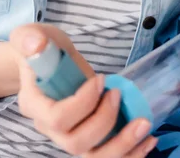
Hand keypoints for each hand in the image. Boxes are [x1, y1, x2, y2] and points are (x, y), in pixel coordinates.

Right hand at [10, 24, 157, 156]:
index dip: (83, 103)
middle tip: (118, 94)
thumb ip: (30, 38)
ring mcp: (69, 137)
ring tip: (144, 125)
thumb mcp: (36, 35)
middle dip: (105, 121)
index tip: (101, 78)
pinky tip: (149, 139)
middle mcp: (49, 129)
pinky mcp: (89, 140)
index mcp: (34, 105)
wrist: (48, 61)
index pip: (57, 118)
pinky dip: (131, 153)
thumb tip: (34, 45)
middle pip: (75, 143)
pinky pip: (107, 157)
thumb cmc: (44, 48)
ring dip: (122, 145)